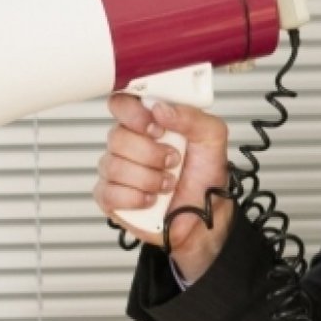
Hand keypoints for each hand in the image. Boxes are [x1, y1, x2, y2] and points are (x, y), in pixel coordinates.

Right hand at [95, 94, 232, 281]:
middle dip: (151, 154)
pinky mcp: (110, 197)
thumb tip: (160, 108)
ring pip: (114, 166)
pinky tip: (151, 199)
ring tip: (167, 184)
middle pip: (116, 137)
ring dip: (148, 179)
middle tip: (173, 161)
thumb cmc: (204, 177)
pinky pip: (109, 193)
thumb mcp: (212, 138)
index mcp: (148, 124)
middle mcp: (128, 144)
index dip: (133, 114)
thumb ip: (191, 116)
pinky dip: (135, 198)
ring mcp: (116, 171)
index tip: (155, 128)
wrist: (205, 216)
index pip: (121, 104)